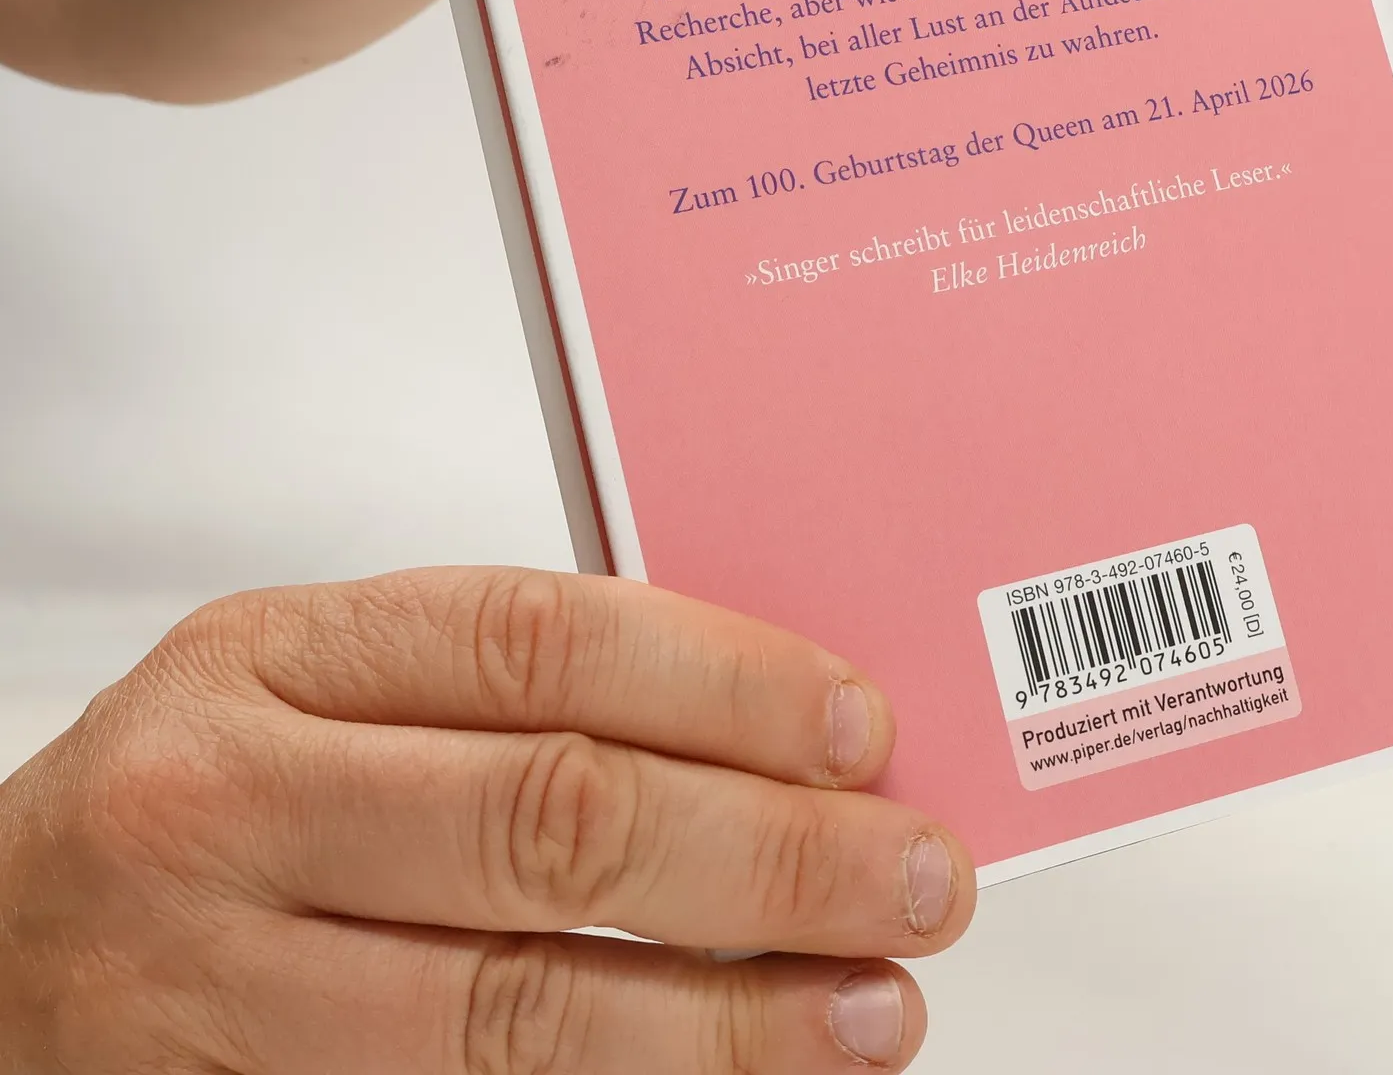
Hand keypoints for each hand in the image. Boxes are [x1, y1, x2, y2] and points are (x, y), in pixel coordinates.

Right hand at [0, 569, 972, 1070]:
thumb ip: (511, 688)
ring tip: (869, 1012)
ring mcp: (218, 987)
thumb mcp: (322, 683)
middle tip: (915, 879)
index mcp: (279, 657)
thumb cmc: (204, 786)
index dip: (727, 684)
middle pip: (554, 822)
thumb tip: (762, 732)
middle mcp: (235, 807)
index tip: (862, 731)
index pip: (547, 644)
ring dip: (726, 1020)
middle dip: (770, 857)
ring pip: (516, 1010)